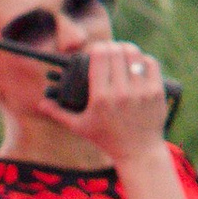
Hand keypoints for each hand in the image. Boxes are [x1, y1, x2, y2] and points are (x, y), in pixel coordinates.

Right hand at [47, 40, 171, 163]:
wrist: (138, 151)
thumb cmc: (106, 139)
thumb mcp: (80, 127)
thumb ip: (58, 113)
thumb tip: (40, 103)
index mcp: (101, 98)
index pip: (99, 58)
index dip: (97, 48)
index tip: (96, 49)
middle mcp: (121, 92)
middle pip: (116, 52)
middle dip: (111, 47)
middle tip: (108, 50)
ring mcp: (141, 91)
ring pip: (134, 55)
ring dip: (127, 49)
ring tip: (122, 51)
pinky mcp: (157, 91)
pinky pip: (151, 63)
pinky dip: (143, 59)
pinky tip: (137, 62)